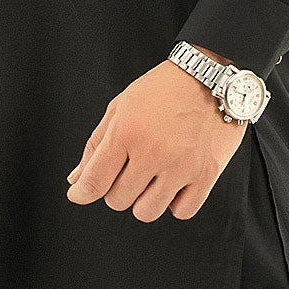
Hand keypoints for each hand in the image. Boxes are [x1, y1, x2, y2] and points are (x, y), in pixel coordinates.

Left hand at [65, 56, 247, 221]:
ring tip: (151, 179)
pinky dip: (174, 203)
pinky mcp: (207, 174)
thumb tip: (77, 180)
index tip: (80, 194)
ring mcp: (182, 166)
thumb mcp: (121, 107)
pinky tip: (173, 184)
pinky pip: (182, 212)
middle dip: (116, 189)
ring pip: (147, 212)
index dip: (81, 193)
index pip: (95, 182)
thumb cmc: (164, 89)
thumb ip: (96, 145)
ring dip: (143, 200)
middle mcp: (153, 152)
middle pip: (118, 201)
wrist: (212, 76)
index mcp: (127, 132)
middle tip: (128, 171)